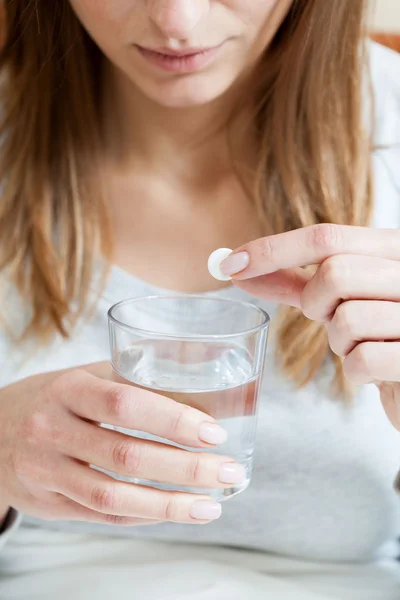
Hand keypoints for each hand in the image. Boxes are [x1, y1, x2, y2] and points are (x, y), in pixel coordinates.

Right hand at [0, 363, 239, 525]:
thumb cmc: (57, 398)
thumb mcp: (87, 377)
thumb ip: (134, 380)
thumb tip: (204, 387)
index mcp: (69, 388)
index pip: (126, 403)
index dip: (173, 419)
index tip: (215, 433)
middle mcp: (52, 429)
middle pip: (126, 454)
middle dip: (186, 467)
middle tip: (228, 471)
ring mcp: (45, 470)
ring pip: (113, 496)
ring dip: (169, 504)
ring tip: (210, 506)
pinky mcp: (46, 502)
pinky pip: (101, 515)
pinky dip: (142, 515)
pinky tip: (172, 511)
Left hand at [221, 224, 399, 430]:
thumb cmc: (380, 332)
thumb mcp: (342, 298)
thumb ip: (297, 281)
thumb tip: (238, 267)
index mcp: (394, 249)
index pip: (327, 237)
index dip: (273, 250)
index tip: (230, 265)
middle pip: (335, 274)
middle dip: (316, 303)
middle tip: (331, 317)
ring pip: (347, 318)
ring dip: (339, 341)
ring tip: (362, 344)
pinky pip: (363, 360)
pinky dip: (356, 371)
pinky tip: (373, 369)